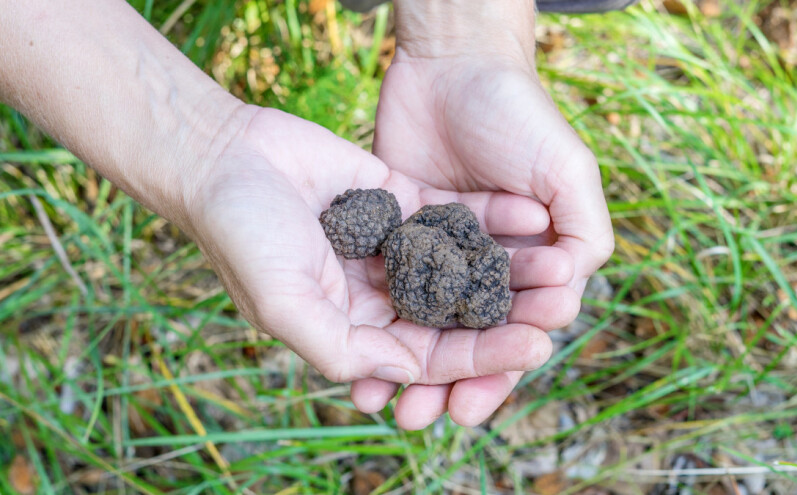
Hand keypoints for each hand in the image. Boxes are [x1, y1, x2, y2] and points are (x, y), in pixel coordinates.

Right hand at [184, 106, 554, 386]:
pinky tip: (532, 216)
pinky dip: (490, 217)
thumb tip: (405, 375)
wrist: (225, 155)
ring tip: (561, 263)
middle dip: (508, 314)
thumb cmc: (243, 236)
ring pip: (464, 264)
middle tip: (562, 308)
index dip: (482, 356)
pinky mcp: (401, 199)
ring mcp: (395, 245)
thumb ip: (342, 347)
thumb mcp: (284, 305)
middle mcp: (381, 293)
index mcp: (356, 330)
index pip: (431, 356)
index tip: (533, 347)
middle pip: (457, 314)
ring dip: (510, 267)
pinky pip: (453, 213)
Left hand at [351, 0, 613, 428]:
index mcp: (536, 256)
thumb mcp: (566, 165)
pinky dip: (383, 322)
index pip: (523, 326)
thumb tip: (574, 295)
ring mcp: (443, 252)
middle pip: (473, 337)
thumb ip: (583, 227)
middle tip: (433, 418)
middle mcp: (489, 262)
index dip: (503, 366)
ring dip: (415, 365)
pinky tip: (363, 353)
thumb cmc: (518, 112)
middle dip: (456, 381)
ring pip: (430, 323)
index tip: (479, 398)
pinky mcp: (403, 235)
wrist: (452, 64)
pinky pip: (394, 290)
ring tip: (394, 404)